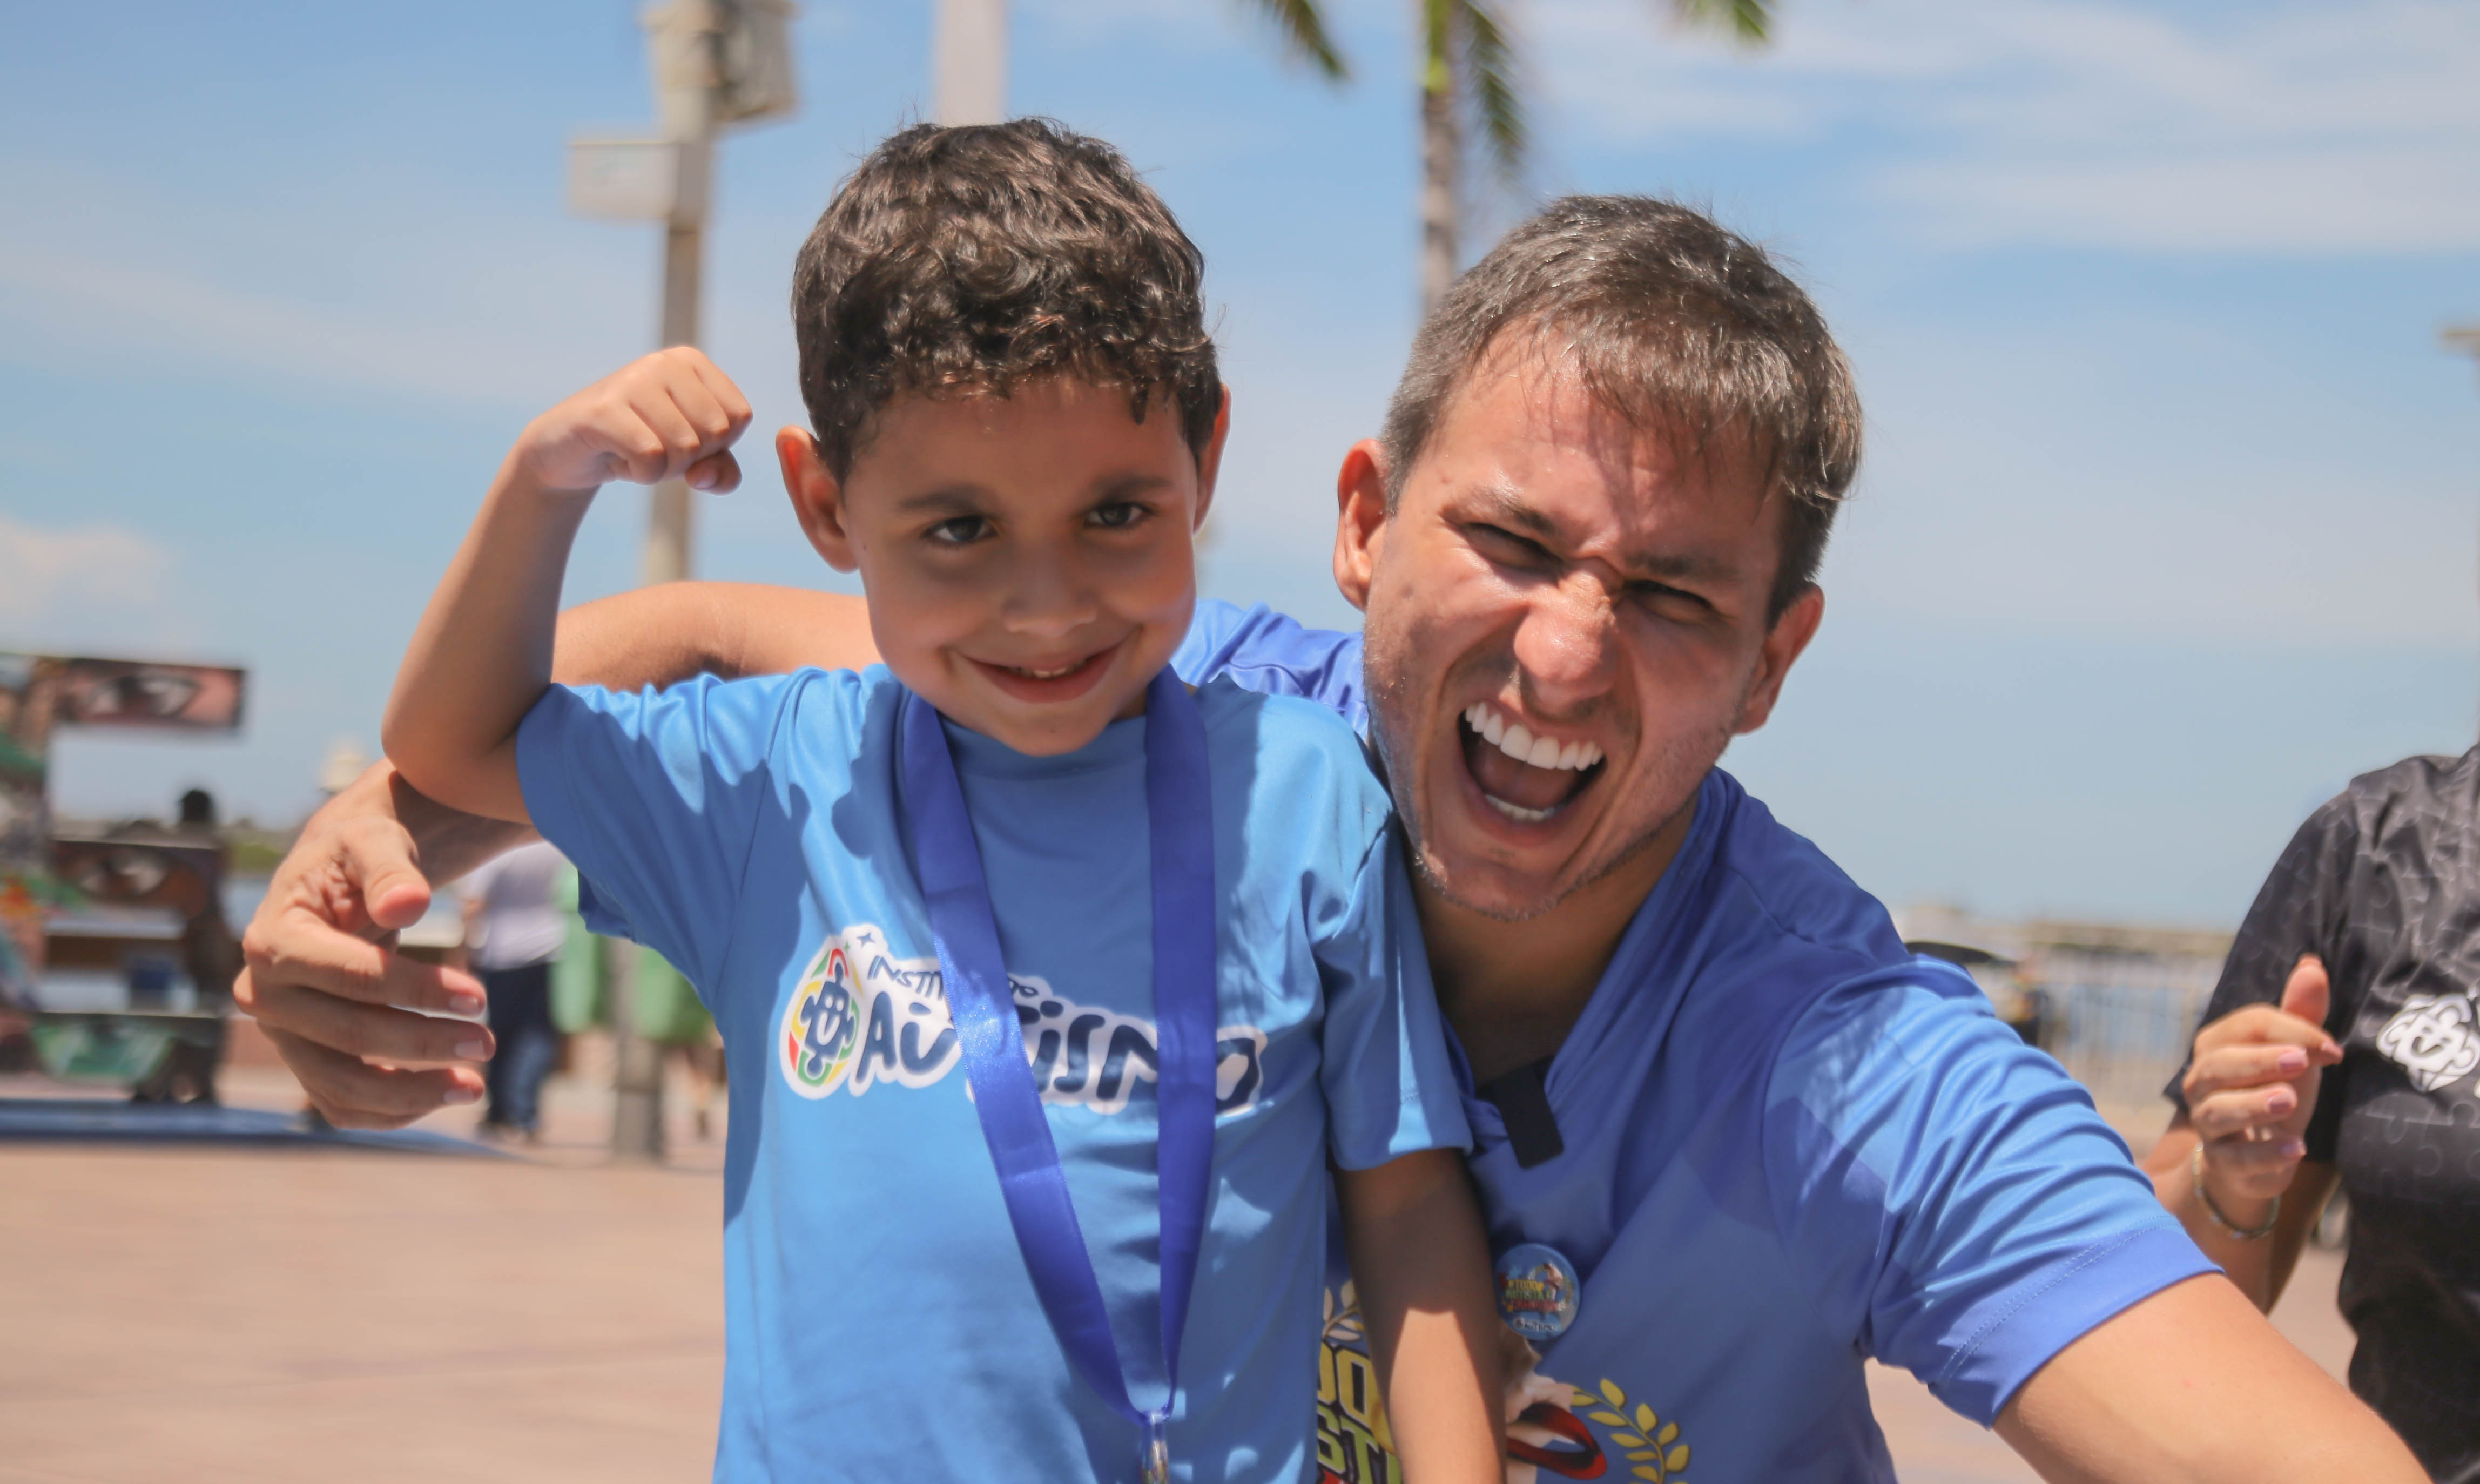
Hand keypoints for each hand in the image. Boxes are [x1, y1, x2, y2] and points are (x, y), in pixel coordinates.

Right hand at [233, 766, 509, 1127]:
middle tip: (487, 1043)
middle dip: (424, 1044)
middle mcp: (263, 995)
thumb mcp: (374, 841)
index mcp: (272, 940)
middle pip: (349, 1037)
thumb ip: (390, 870)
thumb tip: (411, 903)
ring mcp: (280, 1032)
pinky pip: (338, 1102)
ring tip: (473, 1087)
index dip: (418, 992)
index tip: (481, 998)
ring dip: (409, 1093)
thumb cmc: (359, 854)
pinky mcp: (301, 1056)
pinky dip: (390, 1110)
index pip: (353, 978)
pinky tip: (441, 1095)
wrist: (338, 877)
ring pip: (340, 1085)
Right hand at [508, 346, 753, 496]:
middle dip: (689, 459)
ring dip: (662, 469)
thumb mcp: (692, 461)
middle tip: (654, 448)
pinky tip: (619, 460)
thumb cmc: (639, 448)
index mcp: (690, 361)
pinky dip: (642, 474)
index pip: (739, 416)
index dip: (716, 444)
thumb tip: (706, 475)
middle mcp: (663, 362)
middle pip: (715, 434)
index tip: (680, 437)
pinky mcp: (604, 410)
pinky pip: (652, 458)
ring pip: (685, 448)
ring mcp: (632, 381)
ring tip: (634, 452)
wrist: (568, 453)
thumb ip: (722, 471)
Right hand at [2181, 954, 2341, 1209]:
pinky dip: (2264, 1154)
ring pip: (2218, 1110)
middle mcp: (2202, 1081)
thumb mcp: (2293, 1053)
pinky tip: (2295, 1149)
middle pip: (2221, 1064)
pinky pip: (2235, 1158)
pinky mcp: (2222, 1162)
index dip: (2292, 1030)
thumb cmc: (2275, 1091)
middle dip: (2260, 1060)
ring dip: (2254, 1104)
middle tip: (2301, 1062)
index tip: (2333, 1049)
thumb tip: (2311, 963)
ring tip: (2289, 1101)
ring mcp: (2207, 1123)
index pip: (2248, 1025)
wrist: (2255, 1156)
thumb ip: (2300, 1014)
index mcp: (2218, 1045)